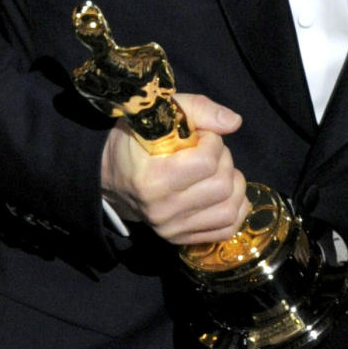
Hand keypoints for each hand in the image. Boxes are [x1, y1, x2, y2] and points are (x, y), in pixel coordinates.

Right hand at [100, 92, 250, 243]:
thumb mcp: (160, 113)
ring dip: (234, 183)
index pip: (207, 162)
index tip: (201, 135)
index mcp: (153, 179)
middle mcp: (162, 210)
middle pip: (222, 185)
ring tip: (219, 170)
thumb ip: (198, 109)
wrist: (111, 176)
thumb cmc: (137, 140)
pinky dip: (235, 208)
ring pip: (229, 209)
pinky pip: (226, 229)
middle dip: (224, 159)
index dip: (212, 141)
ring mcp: (172, 229)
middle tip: (209, 151)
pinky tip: (226, 191)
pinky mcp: (180, 239)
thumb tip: (235, 122)